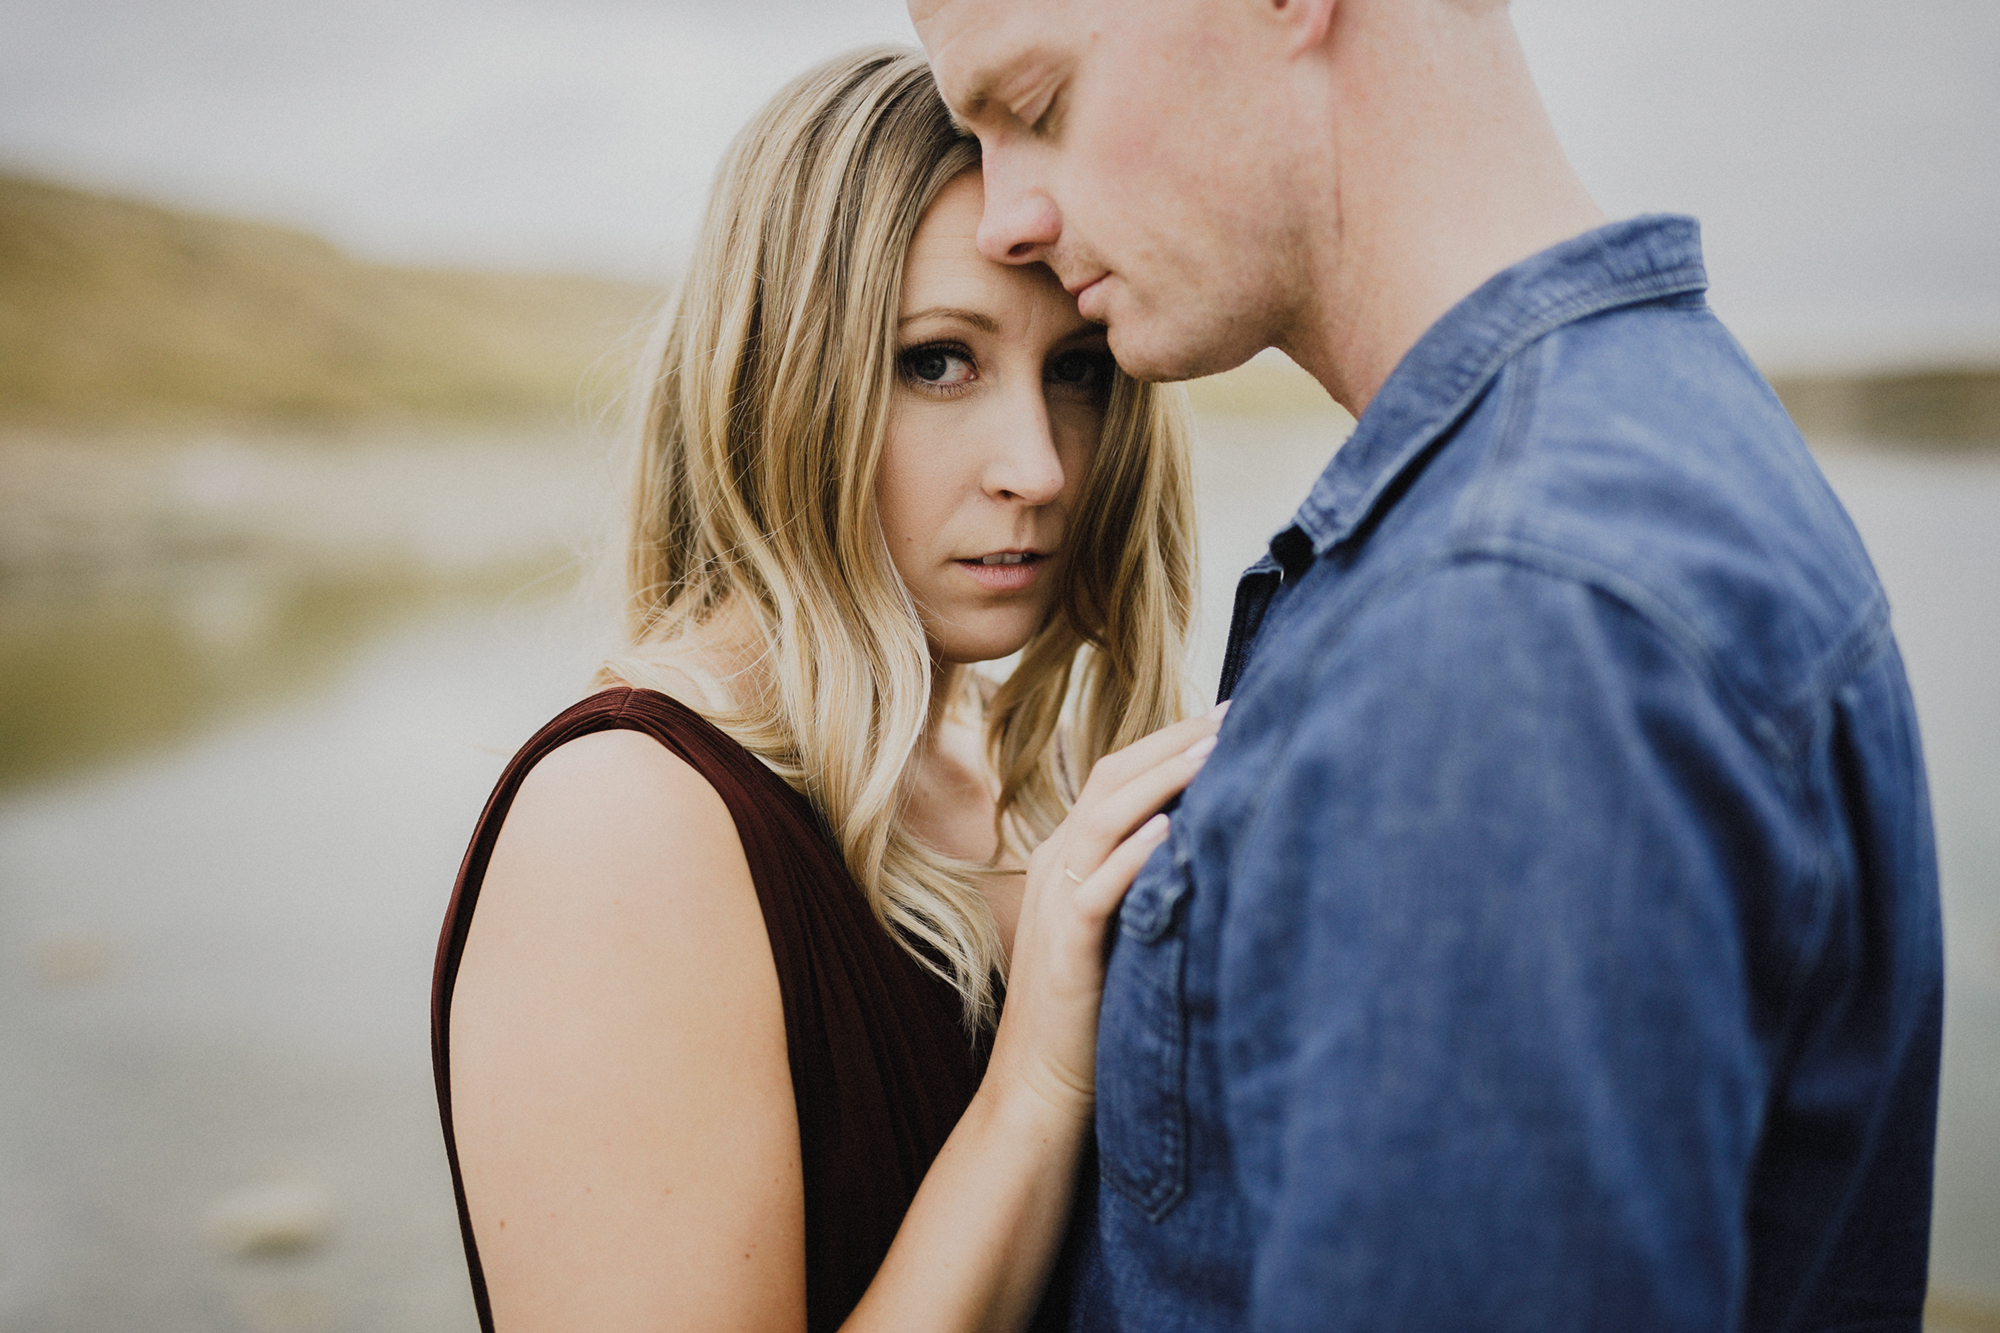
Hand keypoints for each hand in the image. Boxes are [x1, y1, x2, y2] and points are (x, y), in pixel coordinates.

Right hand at [987, 703, 1227, 1122]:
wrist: (1038, 1090)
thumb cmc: (1092, 1015)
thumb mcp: (1122, 931)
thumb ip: (1148, 883)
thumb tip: (1211, 843)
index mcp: (1069, 857)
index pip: (1119, 775)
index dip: (1171, 740)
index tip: (1231, 714)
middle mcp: (1058, 866)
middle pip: (1114, 778)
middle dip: (1176, 740)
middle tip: (1238, 710)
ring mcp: (1057, 905)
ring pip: (1106, 819)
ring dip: (1164, 780)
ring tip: (1218, 749)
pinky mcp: (1066, 950)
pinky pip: (1095, 890)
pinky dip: (1132, 855)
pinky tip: (1171, 830)